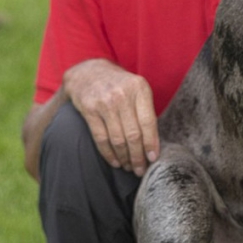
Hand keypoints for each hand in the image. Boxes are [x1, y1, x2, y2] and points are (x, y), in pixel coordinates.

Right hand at [63, 59, 159, 176]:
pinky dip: (109, 154)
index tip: (153, 159)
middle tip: (140, 170)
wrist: (88, 72)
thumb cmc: (120, 86)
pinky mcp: (89, 109)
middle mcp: (122, 95)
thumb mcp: (137, 90)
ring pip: (118, 139)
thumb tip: (153, 146)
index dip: (151, 144)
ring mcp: (104, 102)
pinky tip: (115, 161)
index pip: (148, 122)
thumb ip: (146, 112)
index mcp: (140, 88)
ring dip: (125, 158)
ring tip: (129, 167)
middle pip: (133, 134)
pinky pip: (101, 138)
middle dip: (138, 157)